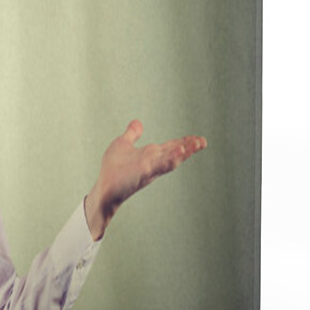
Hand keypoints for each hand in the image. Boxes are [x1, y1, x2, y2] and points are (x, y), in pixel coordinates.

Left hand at [84, 120, 206, 240]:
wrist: (105, 187)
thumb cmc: (113, 169)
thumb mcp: (122, 144)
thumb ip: (132, 134)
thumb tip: (138, 122)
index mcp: (151, 155)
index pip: (171, 146)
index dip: (185, 142)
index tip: (198, 138)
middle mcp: (154, 161)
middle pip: (176, 152)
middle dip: (190, 146)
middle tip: (204, 141)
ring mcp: (151, 167)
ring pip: (172, 158)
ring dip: (185, 152)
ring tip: (198, 144)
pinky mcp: (144, 172)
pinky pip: (160, 165)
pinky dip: (171, 158)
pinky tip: (180, 152)